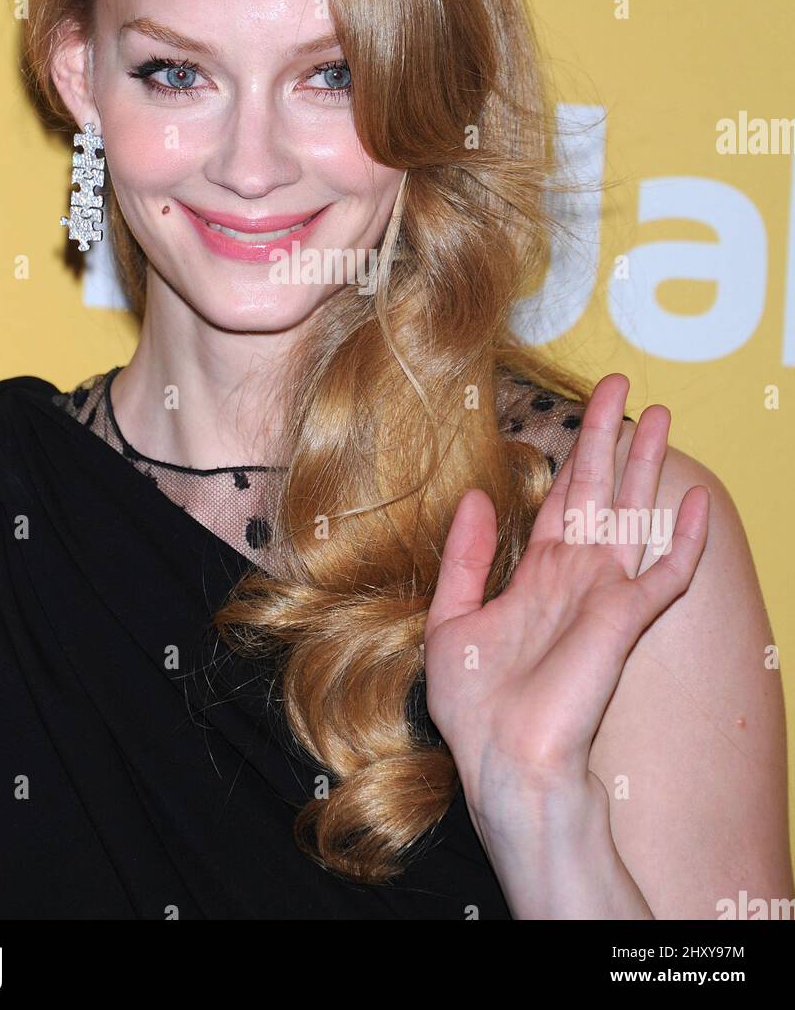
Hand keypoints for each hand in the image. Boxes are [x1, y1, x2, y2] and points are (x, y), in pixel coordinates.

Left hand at [423, 373, 709, 831]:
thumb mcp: (451, 621)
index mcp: (536, 575)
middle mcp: (575, 576)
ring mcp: (604, 595)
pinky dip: (684, 539)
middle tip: (621, 384)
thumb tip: (475, 496)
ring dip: (647, 465)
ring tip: (662, 416)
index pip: (559, 500)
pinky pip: (665, 572)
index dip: (570, 454)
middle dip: (609, 437)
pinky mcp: (625, 620)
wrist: (503, 762)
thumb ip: (465, 558)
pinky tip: (696, 502)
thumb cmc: (477, 707)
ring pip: (632, 513)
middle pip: (597, 489)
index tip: (583, 411)